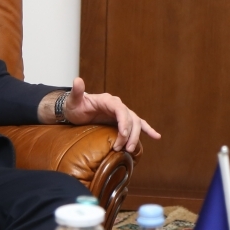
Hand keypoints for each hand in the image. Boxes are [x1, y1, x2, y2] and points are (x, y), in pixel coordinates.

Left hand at [41, 78, 160, 152]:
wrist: (76, 111)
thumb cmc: (74, 106)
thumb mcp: (73, 100)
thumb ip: (76, 92)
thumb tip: (77, 80)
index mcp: (108, 101)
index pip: (120, 109)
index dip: (124, 121)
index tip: (123, 134)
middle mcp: (117, 106)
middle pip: (130, 118)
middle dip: (130, 133)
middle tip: (123, 148)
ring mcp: (121, 113)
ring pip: (135, 123)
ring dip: (135, 136)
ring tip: (130, 149)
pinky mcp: (122, 121)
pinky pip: (138, 125)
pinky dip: (147, 130)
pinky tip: (156, 136)